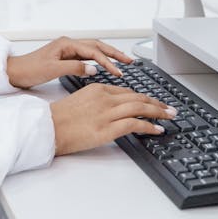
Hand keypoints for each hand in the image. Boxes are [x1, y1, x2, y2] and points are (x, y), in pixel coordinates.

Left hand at [7, 37, 133, 89]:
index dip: (107, 61)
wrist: (15, 72)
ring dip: (107, 56)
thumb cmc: (29, 69)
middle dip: (114, 53)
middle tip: (129, 61)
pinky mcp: (65, 58)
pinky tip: (104, 67)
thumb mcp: (52, 69)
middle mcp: (68, 44)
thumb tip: (93, 68)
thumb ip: (73, 68)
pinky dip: (97, 62)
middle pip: (97, 46)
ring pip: (92, 51)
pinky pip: (86, 58)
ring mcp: (67, 51)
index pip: (93, 51)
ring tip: (122, 63)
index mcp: (66, 44)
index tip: (119, 71)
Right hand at [51, 84, 176, 154]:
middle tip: (169, 108)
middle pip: (137, 97)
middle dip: (156, 102)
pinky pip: (135, 125)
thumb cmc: (59, 118)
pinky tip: (157, 129)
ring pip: (140, 108)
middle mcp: (105, 98)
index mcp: (97, 89)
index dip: (143, 97)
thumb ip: (97, 101)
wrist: (48, 128)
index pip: (127, 91)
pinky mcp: (108, 128)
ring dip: (158, 112)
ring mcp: (107, 113)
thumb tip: (110, 110)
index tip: (152, 102)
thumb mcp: (79, 101)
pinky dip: (149, 126)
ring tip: (169, 116)